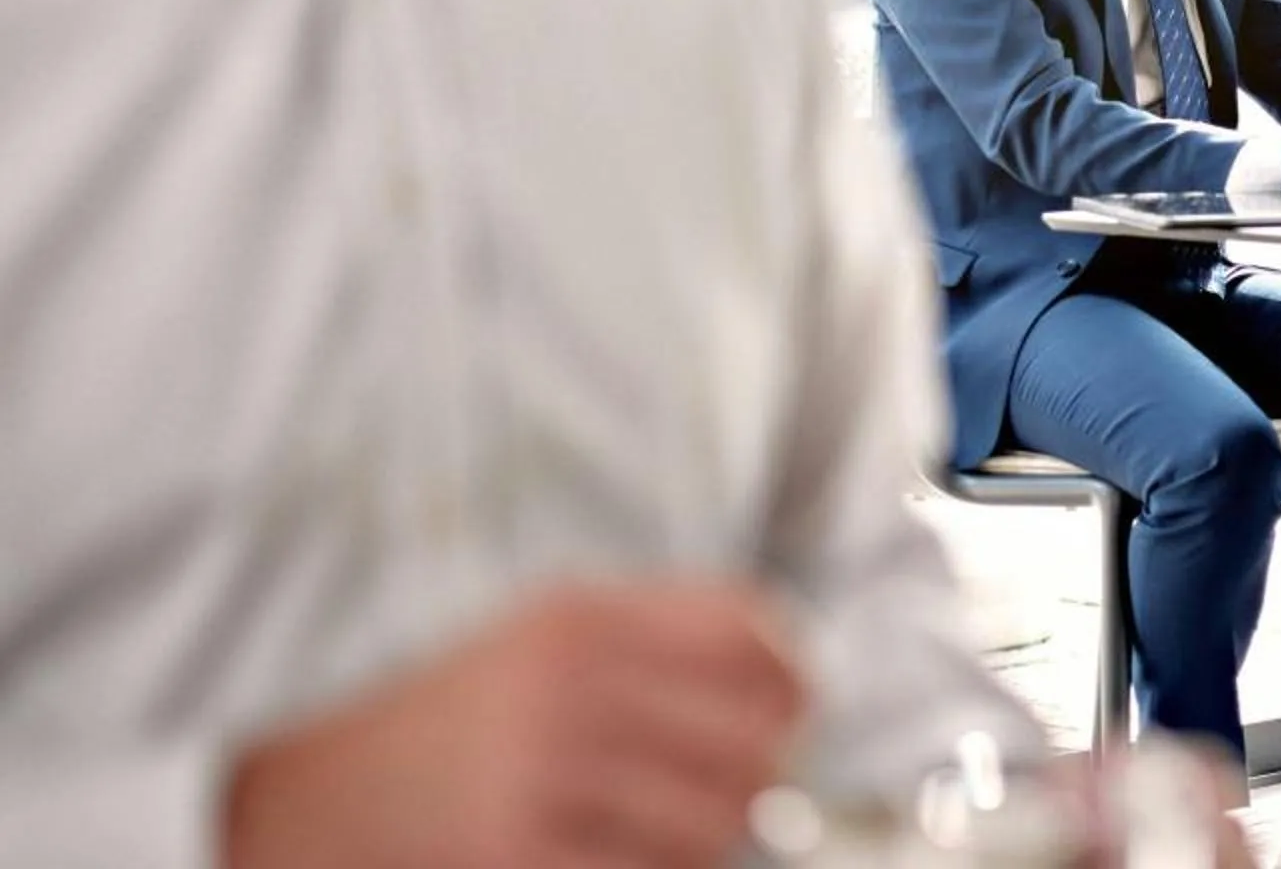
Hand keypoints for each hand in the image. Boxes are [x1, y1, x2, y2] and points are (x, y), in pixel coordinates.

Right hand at [224, 581, 805, 868]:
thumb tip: (790, 677)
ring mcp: (541, 774)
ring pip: (712, 821)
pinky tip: (632, 862)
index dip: (794, 678)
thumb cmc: (445, 722)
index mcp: (582, 616)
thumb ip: (658, 641)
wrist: (303, 800)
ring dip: (715, 839)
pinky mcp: (514, 855)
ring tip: (680, 834)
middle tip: (745, 790)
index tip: (797, 707)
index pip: (750, 632)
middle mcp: (568, 684)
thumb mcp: (542, 640)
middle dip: (766, 772)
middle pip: (751, 736)